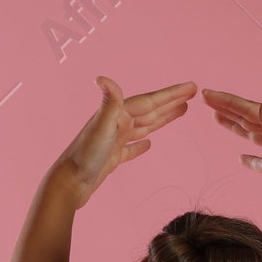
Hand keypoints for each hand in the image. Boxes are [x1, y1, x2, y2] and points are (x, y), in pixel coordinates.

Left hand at [56, 76, 195, 204]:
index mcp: (118, 114)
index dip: (171, 94)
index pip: (150, 101)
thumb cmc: (84, 156)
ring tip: (180, 112)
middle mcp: (116, 124)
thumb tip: (103, 78)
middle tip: (191, 94)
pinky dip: (141, 145)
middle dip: (171, 102)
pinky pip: (131, 148)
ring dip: (162, 119)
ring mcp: (114, 141)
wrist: (69, 184)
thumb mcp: (101, 127)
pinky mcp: (111, 158)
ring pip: (144, 126)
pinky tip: (148, 144)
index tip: (191, 87)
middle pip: (150, 110)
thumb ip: (109, 102)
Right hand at [201, 89, 261, 209]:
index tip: (206, 94)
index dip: (226, 101)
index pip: (248, 108)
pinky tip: (241, 159)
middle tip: (207, 101)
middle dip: (227, 109)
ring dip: (235, 127)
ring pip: (253, 135)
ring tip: (218, 120)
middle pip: (248, 118)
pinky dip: (251, 160)